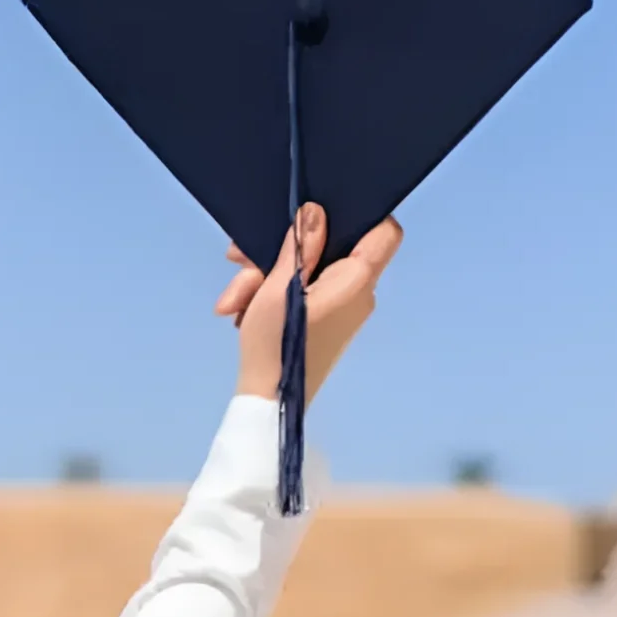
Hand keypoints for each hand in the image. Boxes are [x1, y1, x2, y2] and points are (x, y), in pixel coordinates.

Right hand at [218, 202, 404, 403]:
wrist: (270, 405)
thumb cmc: (277, 346)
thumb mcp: (278, 290)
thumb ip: (299, 247)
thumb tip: (315, 211)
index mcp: (356, 281)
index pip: (385, 233)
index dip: (362, 214)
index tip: (320, 212)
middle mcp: (359, 293)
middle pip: (329, 250)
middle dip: (282, 251)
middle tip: (237, 258)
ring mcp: (343, 309)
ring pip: (310, 272)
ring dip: (267, 277)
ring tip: (231, 301)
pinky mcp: (326, 322)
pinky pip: (306, 292)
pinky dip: (275, 294)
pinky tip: (243, 308)